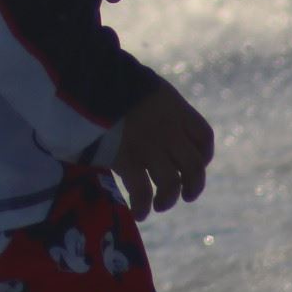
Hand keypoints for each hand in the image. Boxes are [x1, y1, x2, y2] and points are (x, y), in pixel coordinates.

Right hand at [109, 80, 213, 219]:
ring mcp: (149, 145)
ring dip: (168, 199)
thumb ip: (150, 102)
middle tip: (186, 195)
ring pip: (171, 183)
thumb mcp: (138, 84)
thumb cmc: (107, 78)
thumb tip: (144, 114)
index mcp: (174, 107)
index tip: (197, 163)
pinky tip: (139, 213)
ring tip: (160, 206)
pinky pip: (142, 191)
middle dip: (193, 186)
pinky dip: (142, 206)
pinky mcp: (127, 159)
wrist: (87, 78)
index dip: (205, 155)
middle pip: (194, 166)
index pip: (204, 136)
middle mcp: (168, 129)